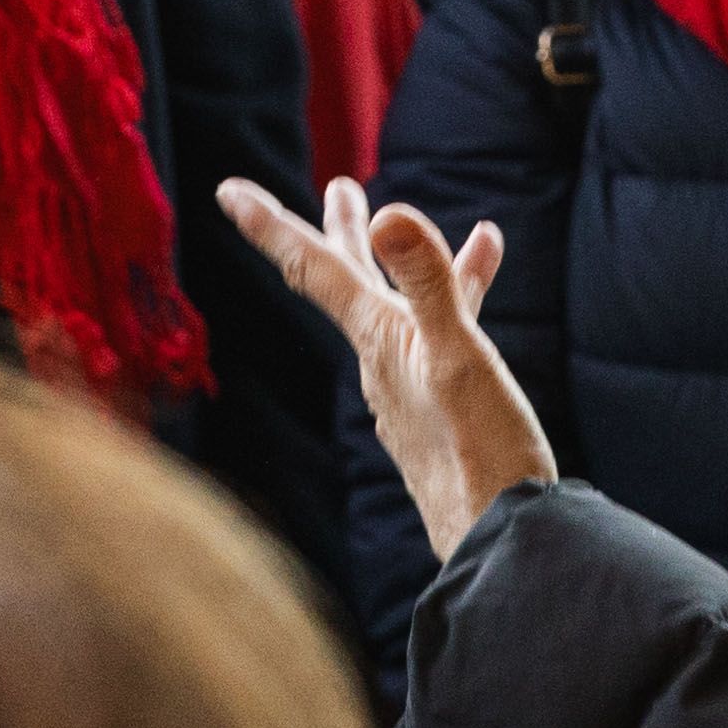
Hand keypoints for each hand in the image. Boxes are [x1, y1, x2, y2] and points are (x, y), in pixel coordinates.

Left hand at [215, 179, 546, 563]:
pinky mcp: (441, 412)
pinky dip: (459, 299)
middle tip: (337, 186)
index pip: (313, 269)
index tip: (225, 190)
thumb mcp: (459, 355)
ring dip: (402, 262)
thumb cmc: (481, 452)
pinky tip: (483, 280)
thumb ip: (428, 284)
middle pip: (347, 282)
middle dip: (338, 231)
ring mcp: (410, 389)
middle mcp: (382, 363)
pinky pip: (441, 337)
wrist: (501, 541)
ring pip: (398, 307)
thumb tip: (388, 215)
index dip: (270, 224)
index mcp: (378, 342)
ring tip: (416, 219)